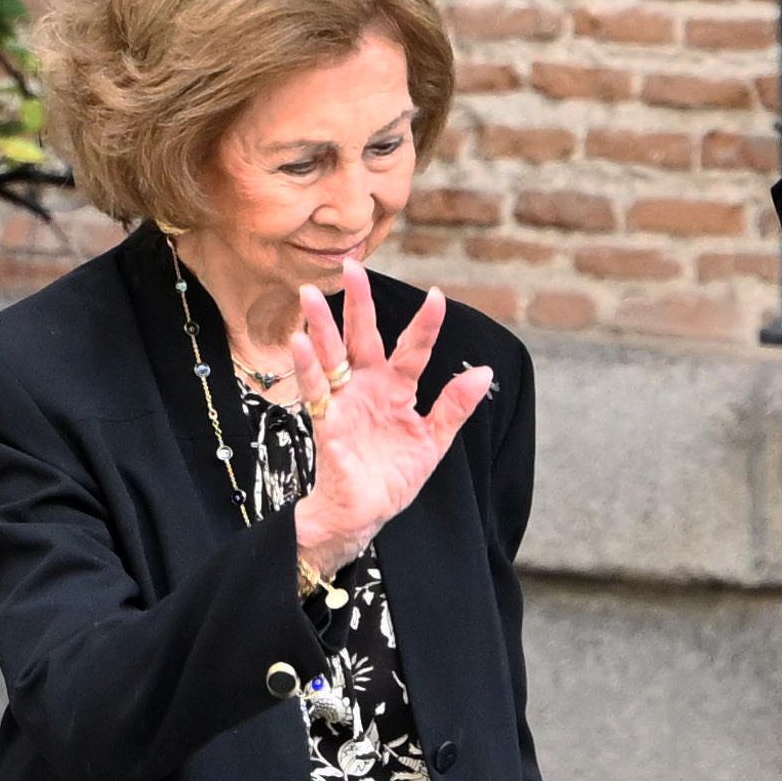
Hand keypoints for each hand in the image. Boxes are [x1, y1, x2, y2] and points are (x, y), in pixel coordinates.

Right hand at [281, 285, 490, 579]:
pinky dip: (306, 367)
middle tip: (351, 266)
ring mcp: (344, 402)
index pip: (412, 349)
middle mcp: (367, 388)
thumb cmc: (393, 477)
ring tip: (309, 293)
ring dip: (320, 325)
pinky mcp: (325, 422)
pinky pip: (315, 390)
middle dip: (358, 303)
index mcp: (395, 389)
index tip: (437, 296)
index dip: (425, 325)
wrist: (363, 514)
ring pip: (331, 355)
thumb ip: (454, 406)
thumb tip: (482, 371)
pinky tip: (299, 342)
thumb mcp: (433, 441)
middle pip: (362, 337)